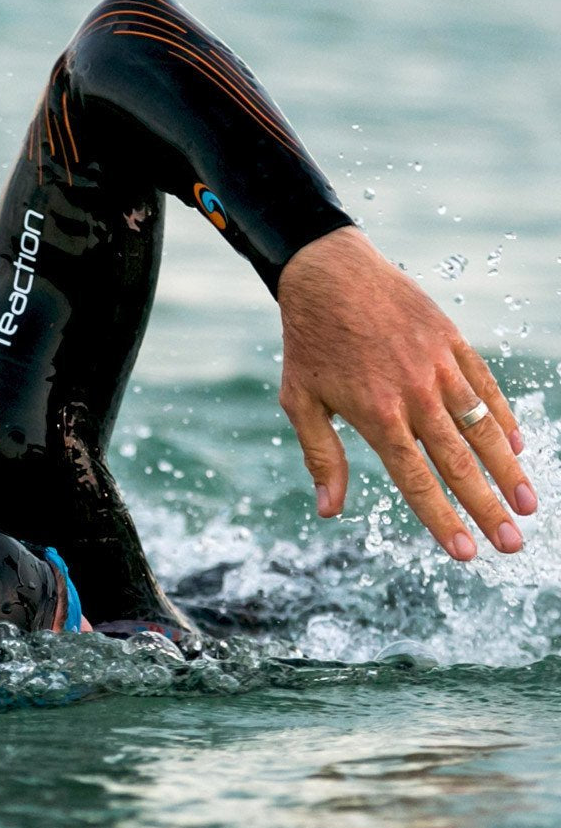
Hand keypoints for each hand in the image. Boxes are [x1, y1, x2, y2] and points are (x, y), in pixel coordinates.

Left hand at [277, 226, 536, 559]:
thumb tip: (329, 510)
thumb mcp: (301, 402)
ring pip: (481, 427)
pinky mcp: (451, 341)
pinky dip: (502, 418)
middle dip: (486, 507)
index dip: (441, 518)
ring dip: (506, 469)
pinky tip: (517, 446)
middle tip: (512, 544)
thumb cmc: (310, 343)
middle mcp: (414, 394)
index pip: (415, 478)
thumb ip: (322, 456)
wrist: (329, 275)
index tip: (465, 553)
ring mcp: (437, 366)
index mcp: (376, 414)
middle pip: (457, 462)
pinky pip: (484, 385)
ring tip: (527, 505)